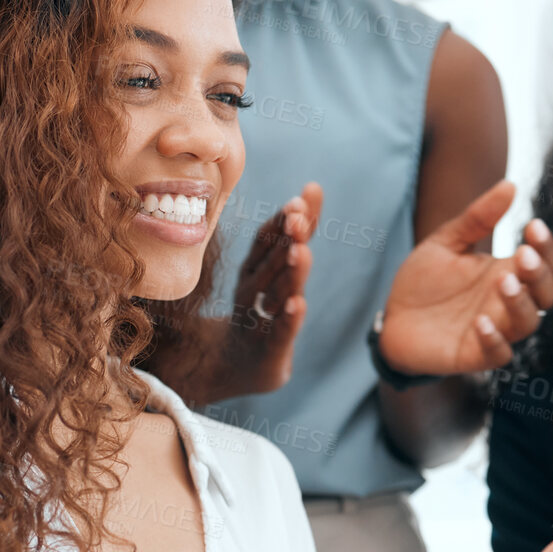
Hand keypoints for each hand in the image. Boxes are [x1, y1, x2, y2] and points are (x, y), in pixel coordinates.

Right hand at [215, 182, 320, 394]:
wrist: (239, 365)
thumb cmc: (264, 307)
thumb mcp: (281, 267)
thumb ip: (300, 231)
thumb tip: (313, 187)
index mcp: (253, 269)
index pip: (265, 241)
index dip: (280, 221)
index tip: (297, 202)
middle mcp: (250, 290)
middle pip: (268, 262)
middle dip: (283, 240)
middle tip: (297, 218)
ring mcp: (255, 320)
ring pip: (272, 293)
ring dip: (286, 272)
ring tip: (301, 253)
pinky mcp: (268, 348)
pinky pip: (278, 332)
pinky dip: (287, 319)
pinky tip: (297, 305)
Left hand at [376, 180, 552, 376]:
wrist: (391, 319)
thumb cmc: (424, 282)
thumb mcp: (446, 243)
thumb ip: (477, 218)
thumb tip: (510, 185)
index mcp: (506, 272)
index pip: (543, 261)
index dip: (546, 246)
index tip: (533, 225)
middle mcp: (507, 302)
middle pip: (546, 294)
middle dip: (540, 275)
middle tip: (523, 256)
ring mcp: (494, 329)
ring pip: (528, 323)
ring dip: (521, 303)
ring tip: (504, 282)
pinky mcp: (474, 355)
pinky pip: (498, 354)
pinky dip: (494, 340)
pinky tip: (480, 322)